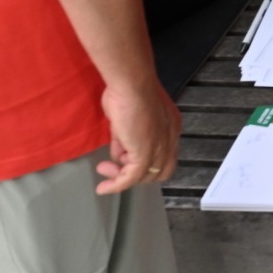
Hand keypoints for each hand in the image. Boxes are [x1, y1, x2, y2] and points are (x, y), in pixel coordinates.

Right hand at [93, 78, 180, 194]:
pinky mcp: (144, 154)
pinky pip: (130, 178)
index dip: (145, 162)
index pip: (164, 156)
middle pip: (158, 170)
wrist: (132, 84)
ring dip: (121, 177)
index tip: (123, 159)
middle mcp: (170, 139)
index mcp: (170, 127)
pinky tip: (102, 188)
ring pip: (144, 176)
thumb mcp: (126, 119)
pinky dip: (116, 186)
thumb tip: (118, 152)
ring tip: (103, 169)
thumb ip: (125, 137)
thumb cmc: (128, 92)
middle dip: (134, 173)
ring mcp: (159, 147)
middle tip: (113, 168)